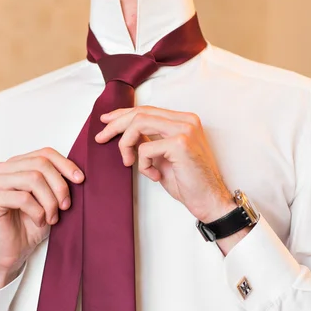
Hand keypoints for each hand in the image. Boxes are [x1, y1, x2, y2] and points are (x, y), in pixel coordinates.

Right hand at [0, 147, 83, 295]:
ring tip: (52, 217)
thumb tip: (78, 173)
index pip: (45, 153)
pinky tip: (39, 221)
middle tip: (65, 206)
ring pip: (33, 179)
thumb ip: (57, 181)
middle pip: (40, 164)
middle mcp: (3, 169)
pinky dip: (37, 211)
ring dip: (49, 201)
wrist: (15, 251)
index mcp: (17, 164)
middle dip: (59, 186)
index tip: (80, 180)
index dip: (65, 164)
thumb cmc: (31, 224)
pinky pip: (23, 198)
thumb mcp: (50, 198)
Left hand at [95, 106, 236, 223]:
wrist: (209, 200)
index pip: (147, 110)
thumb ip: (148, 140)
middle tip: (101, 138)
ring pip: (139, 124)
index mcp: (183, 120)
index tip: (106, 122)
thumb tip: (124, 131)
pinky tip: (154, 176)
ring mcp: (184, 129)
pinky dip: (142, 164)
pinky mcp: (180, 143)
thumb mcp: (162, 156)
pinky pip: (145, 148)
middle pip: (140, 113)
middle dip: (115, 125)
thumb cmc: (187, 181)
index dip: (123, 114)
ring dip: (126, 144)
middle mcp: (186, 120)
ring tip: (128, 162)